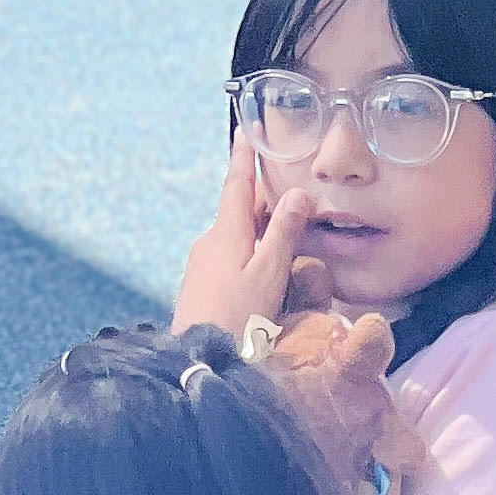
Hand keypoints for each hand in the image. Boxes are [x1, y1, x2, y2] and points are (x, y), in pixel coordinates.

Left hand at [168, 130, 315, 340]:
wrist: (198, 363)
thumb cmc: (239, 318)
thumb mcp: (269, 274)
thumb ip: (283, 233)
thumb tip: (297, 193)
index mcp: (225, 231)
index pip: (236, 183)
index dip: (244, 157)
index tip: (247, 131)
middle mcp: (209, 241)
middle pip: (238, 210)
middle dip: (261, 199)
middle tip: (286, 188)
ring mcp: (201, 265)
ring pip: (235, 235)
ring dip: (258, 229)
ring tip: (284, 230)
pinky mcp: (201, 287)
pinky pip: (228, 257)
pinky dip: (249, 251)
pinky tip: (264, 270)